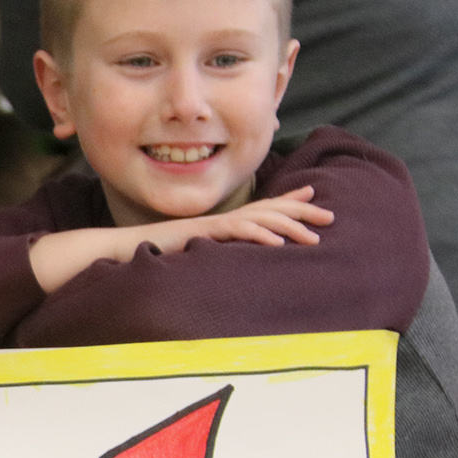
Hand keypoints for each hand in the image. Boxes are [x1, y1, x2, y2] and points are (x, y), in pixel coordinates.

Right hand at [150, 186, 333, 250]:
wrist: (127, 248)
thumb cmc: (158, 253)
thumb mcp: (194, 251)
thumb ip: (215, 249)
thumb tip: (231, 260)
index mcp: (223, 222)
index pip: (262, 208)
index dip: (288, 201)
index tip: (314, 197)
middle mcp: (222, 218)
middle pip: (269, 210)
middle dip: (302, 213)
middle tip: (331, 218)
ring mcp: (214, 224)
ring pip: (260, 219)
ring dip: (290, 227)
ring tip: (314, 238)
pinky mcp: (204, 232)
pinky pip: (237, 230)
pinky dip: (259, 235)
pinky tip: (278, 243)